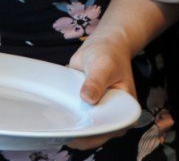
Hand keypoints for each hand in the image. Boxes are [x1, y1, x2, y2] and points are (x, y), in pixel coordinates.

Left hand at [65, 34, 136, 149]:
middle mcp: (111, 116)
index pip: (106, 132)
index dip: (90, 135)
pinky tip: (54, 114)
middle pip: (92, 133)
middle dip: (77, 131)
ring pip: (81, 126)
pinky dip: (65, 115)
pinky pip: (74, 115)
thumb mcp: (104, 66)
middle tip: (60, 125)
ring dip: (69, 124)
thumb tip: (87, 98)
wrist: (103, 43)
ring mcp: (97, 112)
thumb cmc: (110, 54)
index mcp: (124, 112)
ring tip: (56, 120)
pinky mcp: (85, 106)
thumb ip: (96, 82)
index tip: (73, 133)